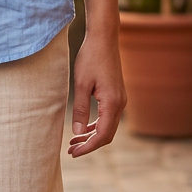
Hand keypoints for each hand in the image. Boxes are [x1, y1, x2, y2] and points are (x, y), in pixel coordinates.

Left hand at [67, 31, 126, 157]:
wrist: (103, 39)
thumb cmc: (90, 58)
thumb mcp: (81, 84)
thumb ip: (80, 109)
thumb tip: (77, 132)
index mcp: (112, 103)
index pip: (102, 135)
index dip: (88, 147)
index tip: (73, 153)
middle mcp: (120, 103)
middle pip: (107, 135)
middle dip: (89, 145)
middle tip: (71, 151)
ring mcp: (120, 99)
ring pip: (108, 127)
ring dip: (92, 136)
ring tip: (73, 142)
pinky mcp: (116, 95)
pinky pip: (108, 117)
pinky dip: (96, 125)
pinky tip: (83, 128)